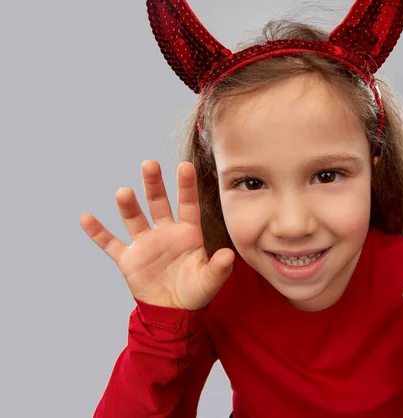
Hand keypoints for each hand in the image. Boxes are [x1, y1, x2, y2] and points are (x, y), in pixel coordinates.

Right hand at [80, 160, 233, 309]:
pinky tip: (86, 218)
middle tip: (149, 164)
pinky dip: (98, 233)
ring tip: (123, 192)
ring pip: (135, 218)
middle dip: (154, 184)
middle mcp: (165, 232)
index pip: (188, 205)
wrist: (174, 312)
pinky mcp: (129, 259)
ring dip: (128, 206)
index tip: (185, 165)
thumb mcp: (210, 280)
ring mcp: (145, 244)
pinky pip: (110, 244)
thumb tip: (229, 255)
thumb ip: (218, 268)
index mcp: (188, 233)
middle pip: (158, 203)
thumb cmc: (196, 292)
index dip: (186, 186)